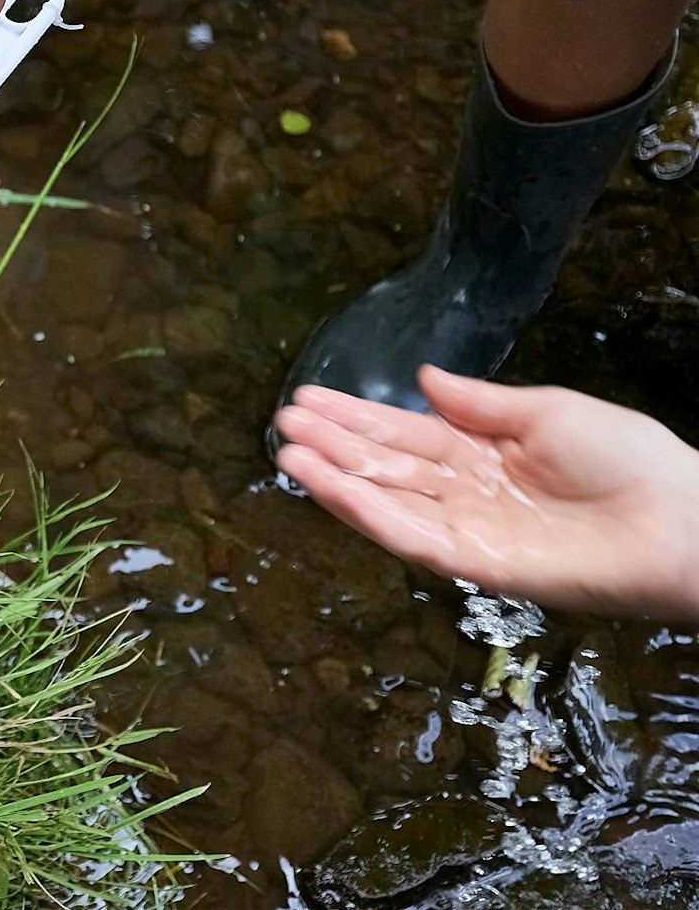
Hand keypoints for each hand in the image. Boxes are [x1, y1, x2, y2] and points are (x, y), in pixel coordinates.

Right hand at [273, 366, 698, 622]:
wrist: (679, 521)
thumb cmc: (630, 460)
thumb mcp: (550, 412)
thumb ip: (480, 403)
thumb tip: (423, 379)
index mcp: (483, 452)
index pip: (405, 433)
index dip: (357, 416)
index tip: (309, 398)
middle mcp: (465, 491)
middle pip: (384, 465)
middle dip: (333, 443)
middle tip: (284, 420)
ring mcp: (466, 528)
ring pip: (385, 500)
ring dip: (334, 478)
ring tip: (286, 451)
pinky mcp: (473, 563)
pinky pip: (408, 535)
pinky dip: (365, 512)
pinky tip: (328, 488)